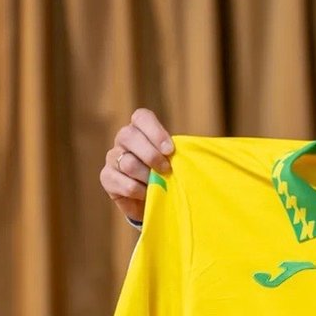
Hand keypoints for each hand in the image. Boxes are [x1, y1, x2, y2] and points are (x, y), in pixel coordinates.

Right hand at [100, 108, 173, 222]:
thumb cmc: (169, 172)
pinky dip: (139, 191)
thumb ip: (182, 150)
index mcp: (140, 128)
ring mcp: (112, 157)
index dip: (155, 131)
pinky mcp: (107, 178)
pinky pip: (123, 183)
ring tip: (159, 183)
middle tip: (166, 169)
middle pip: (129, 136)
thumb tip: (208, 147)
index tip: (170, 150)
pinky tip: (148, 193)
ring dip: (147, 175)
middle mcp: (123, 139)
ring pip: (126, 162)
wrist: (155, 198)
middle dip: (151, 154)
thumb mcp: (177, 159)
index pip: (141, 117)